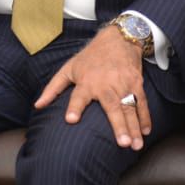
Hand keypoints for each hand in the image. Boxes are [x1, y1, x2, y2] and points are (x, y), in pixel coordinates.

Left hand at [34, 26, 150, 150]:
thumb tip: (37, 106)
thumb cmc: (90, 57)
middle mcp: (106, 84)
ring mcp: (124, 84)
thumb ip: (53, 89)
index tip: (71, 120)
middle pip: (113, 106)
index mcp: (87, 81)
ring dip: (134, 127)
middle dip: (119, 126)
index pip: (78, 96)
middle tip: (123, 144)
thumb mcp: (69, 69)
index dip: (74, 107)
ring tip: (136, 146)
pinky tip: (146, 131)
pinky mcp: (136, 83)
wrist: (118, 39)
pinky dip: (145, 117)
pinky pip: (142, 102)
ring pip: (130, 108)